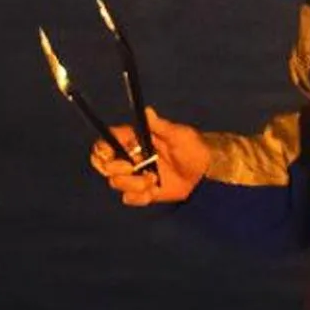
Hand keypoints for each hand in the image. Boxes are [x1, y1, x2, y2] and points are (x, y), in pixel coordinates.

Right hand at [93, 110, 209, 204]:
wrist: (206, 174)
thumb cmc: (194, 150)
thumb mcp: (179, 135)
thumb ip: (160, 126)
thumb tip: (147, 111)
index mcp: (135, 140)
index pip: (107, 141)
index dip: (103, 148)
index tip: (111, 153)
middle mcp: (132, 158)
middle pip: (105, 165)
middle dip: (115, 168)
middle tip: (131, 168)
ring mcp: (136, 176)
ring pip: (116, 182)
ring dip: (134, 183)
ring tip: (153, 180)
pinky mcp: (143, 192)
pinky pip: (129, 198)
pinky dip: (140, 197)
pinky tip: (154, 192)